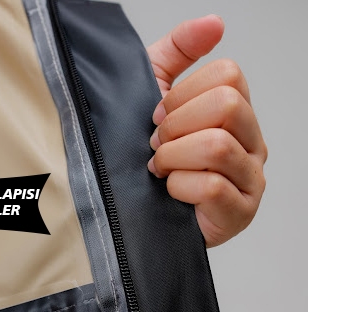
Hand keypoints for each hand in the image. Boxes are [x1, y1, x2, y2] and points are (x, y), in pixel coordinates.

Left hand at [146, 15, 267, 246]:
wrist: (133, 213)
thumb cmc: (146, 157)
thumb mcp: (151, 93)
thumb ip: (178, 52)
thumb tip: (214, 23)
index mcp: (236, 113)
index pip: (227, 75)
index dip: (181, 95)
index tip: (157, 119)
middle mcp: (252, 143)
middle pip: (227, 106)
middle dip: (176, 127)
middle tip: (158, 147)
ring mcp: (251, 179)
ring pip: (217, 147)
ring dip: (173, 158)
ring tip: (161, 169)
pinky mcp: (240, 213)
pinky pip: (211, 187)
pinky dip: (178, 187)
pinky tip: (171, 192)